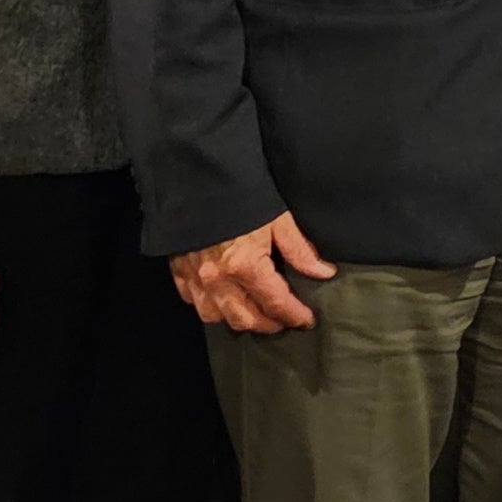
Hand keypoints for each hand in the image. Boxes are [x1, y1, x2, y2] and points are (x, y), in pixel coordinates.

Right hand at [172, 212, 335, 333]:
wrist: (197, 177)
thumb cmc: (241, 196)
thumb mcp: (278, 219)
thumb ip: (300, 251)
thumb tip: (324, 273)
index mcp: (244, 266)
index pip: (275, 303)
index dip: (294, 315)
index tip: (307, 321)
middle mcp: (217, 279)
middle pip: (244, 319)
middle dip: (268, 324)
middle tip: (284, 321)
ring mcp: (194, 277)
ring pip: (215, 316)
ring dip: (237, 319)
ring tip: (254, 312)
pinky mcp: (177, 271)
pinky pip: (192, 301)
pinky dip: (210, 305)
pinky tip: (223, 299)